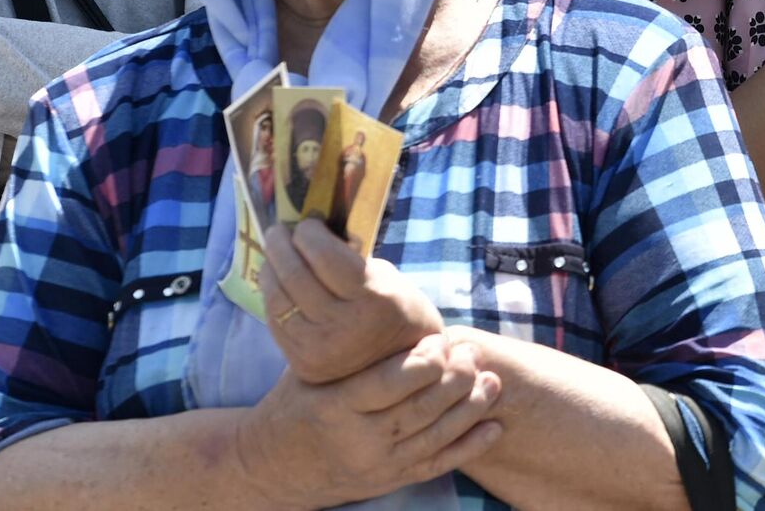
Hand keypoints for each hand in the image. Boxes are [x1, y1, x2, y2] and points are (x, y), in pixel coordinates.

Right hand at [241, 333, 502, 509]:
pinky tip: (494, 426)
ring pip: (435, 435)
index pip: (392, 382)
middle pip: (421, 407)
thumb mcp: (311, 369)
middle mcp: (360, 438)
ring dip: (471, 407)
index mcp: (337, 405)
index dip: (425, 360)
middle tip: (472, 353)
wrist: (270, 467)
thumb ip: (349, 342)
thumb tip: (385, 284)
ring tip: (491, 381)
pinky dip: (469, 446)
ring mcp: (377, 464)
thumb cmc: (295, 402)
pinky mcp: (390, 480)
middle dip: (456, 379)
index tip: (442, 339)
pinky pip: (437, 464)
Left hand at [261, 219, 443, 384]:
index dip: (309, 234)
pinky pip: (276, 323)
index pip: (326, 257)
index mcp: (376, 299)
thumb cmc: (398, 310)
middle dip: (282, 246)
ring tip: (274, 254)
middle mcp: (347, 327)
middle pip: (296, 276)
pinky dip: (272, 298)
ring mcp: (322, 349)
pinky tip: (276, 283)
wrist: (403, 366)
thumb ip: (351, 260)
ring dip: (271, 269)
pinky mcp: (304, 364)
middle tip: (279, 231)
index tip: (307, 224)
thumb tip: (311, 235)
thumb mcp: (387, 278)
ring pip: (279, 300)